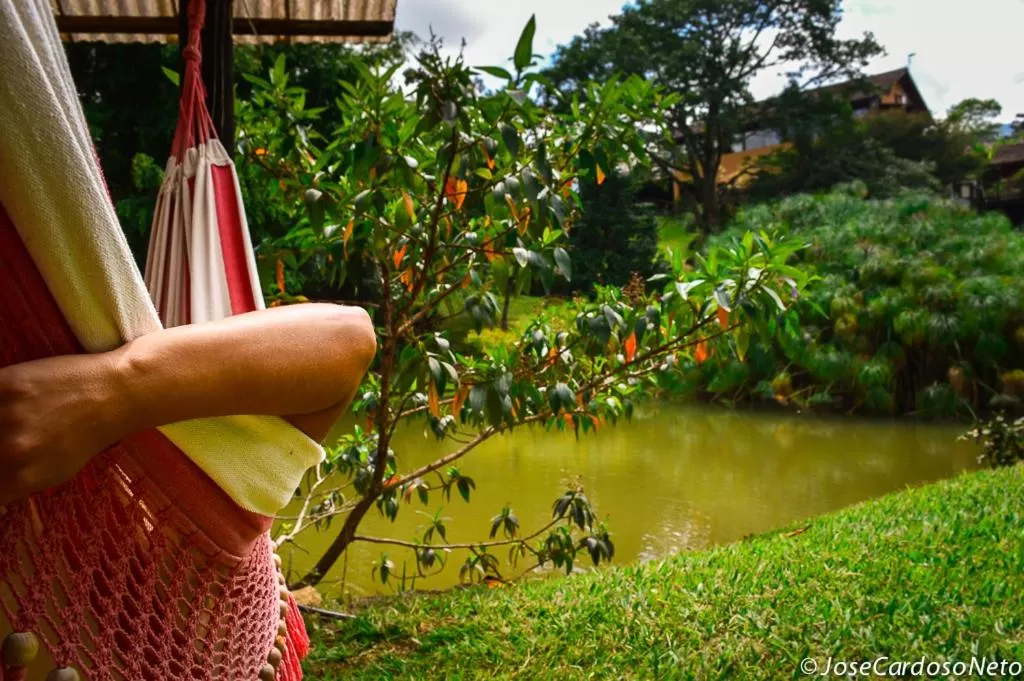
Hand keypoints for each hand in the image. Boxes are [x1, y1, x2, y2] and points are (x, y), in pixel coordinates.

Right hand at [0, 352, 123, 504]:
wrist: (116, 394)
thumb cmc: (87, 436)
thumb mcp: (54, 473)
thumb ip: (14, 485)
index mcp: (20, 478)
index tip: (1, 468)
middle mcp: (9, 451)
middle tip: (5, 442)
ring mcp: (6, 416)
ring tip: (6, 424)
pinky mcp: (6, 384)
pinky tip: (3, 403)